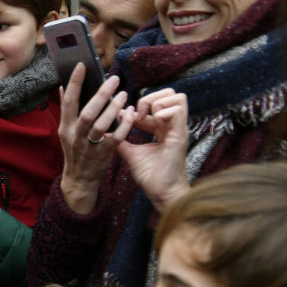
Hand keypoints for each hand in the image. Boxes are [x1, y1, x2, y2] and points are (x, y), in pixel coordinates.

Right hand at [58, 63, 134, 214]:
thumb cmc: (76, 151)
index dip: (74, 83)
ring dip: (114, 108)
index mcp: (65, 127)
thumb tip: (61, 87)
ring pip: (101, 125)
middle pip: (87, 112)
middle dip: (101, 95)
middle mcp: (75, 136)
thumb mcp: (66, 132)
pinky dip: (124, 124)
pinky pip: (116, 137)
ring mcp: (89, 146)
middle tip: (114, 79)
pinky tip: (130, 113)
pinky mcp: (103, 154)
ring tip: (124, 94)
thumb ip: (66, 110)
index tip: (82, 66)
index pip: (68, 101)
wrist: (80, 180)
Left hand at [116, 89, 189, 211]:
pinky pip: (178, 110)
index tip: (123, 114)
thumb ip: (121, 140)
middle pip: (170, 94)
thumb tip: (107, 132)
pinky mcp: (180, 134)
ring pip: (177, 97)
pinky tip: (153, 122)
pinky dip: (163, 111)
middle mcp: (172, 126)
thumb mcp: (131, 153)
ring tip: (145, 117)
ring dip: (157, 102)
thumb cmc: (149, 175)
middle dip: (151, 97)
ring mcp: (178, 129)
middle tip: (138, 113)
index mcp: (162, 129)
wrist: (160, 191)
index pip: (155, 104)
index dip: (138, 105)